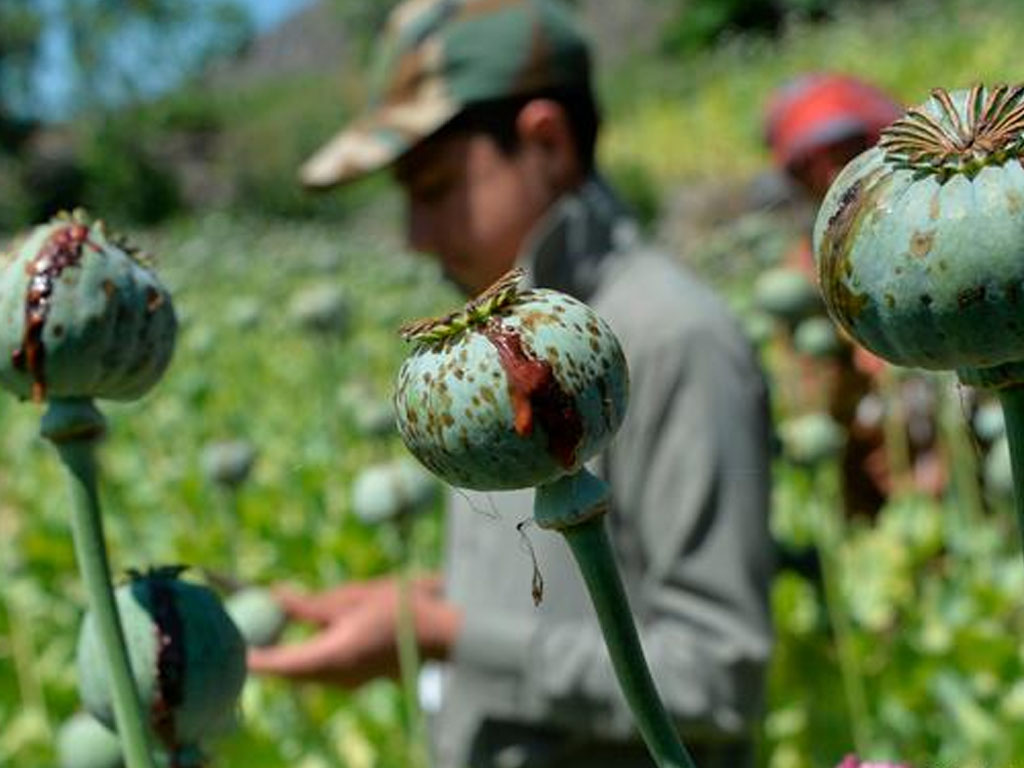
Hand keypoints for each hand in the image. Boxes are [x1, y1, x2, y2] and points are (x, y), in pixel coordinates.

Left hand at [246, 574, 460, 687]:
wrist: (442, 633)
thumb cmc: (401, 608)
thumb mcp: (353, 597)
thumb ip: (311, 604)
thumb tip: (274, 597)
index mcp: (332, 656)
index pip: (278, 664)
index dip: (251, 658)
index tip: (230, 646)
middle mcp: (335, 677)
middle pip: (287, 672)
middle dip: (265, 655)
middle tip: (246, 631)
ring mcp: (346, 682)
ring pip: (302, 673)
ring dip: (285, 656)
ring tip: (269, 631)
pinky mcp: (355, 679)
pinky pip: (319, 671)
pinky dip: (304, 656)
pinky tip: (303, 635)